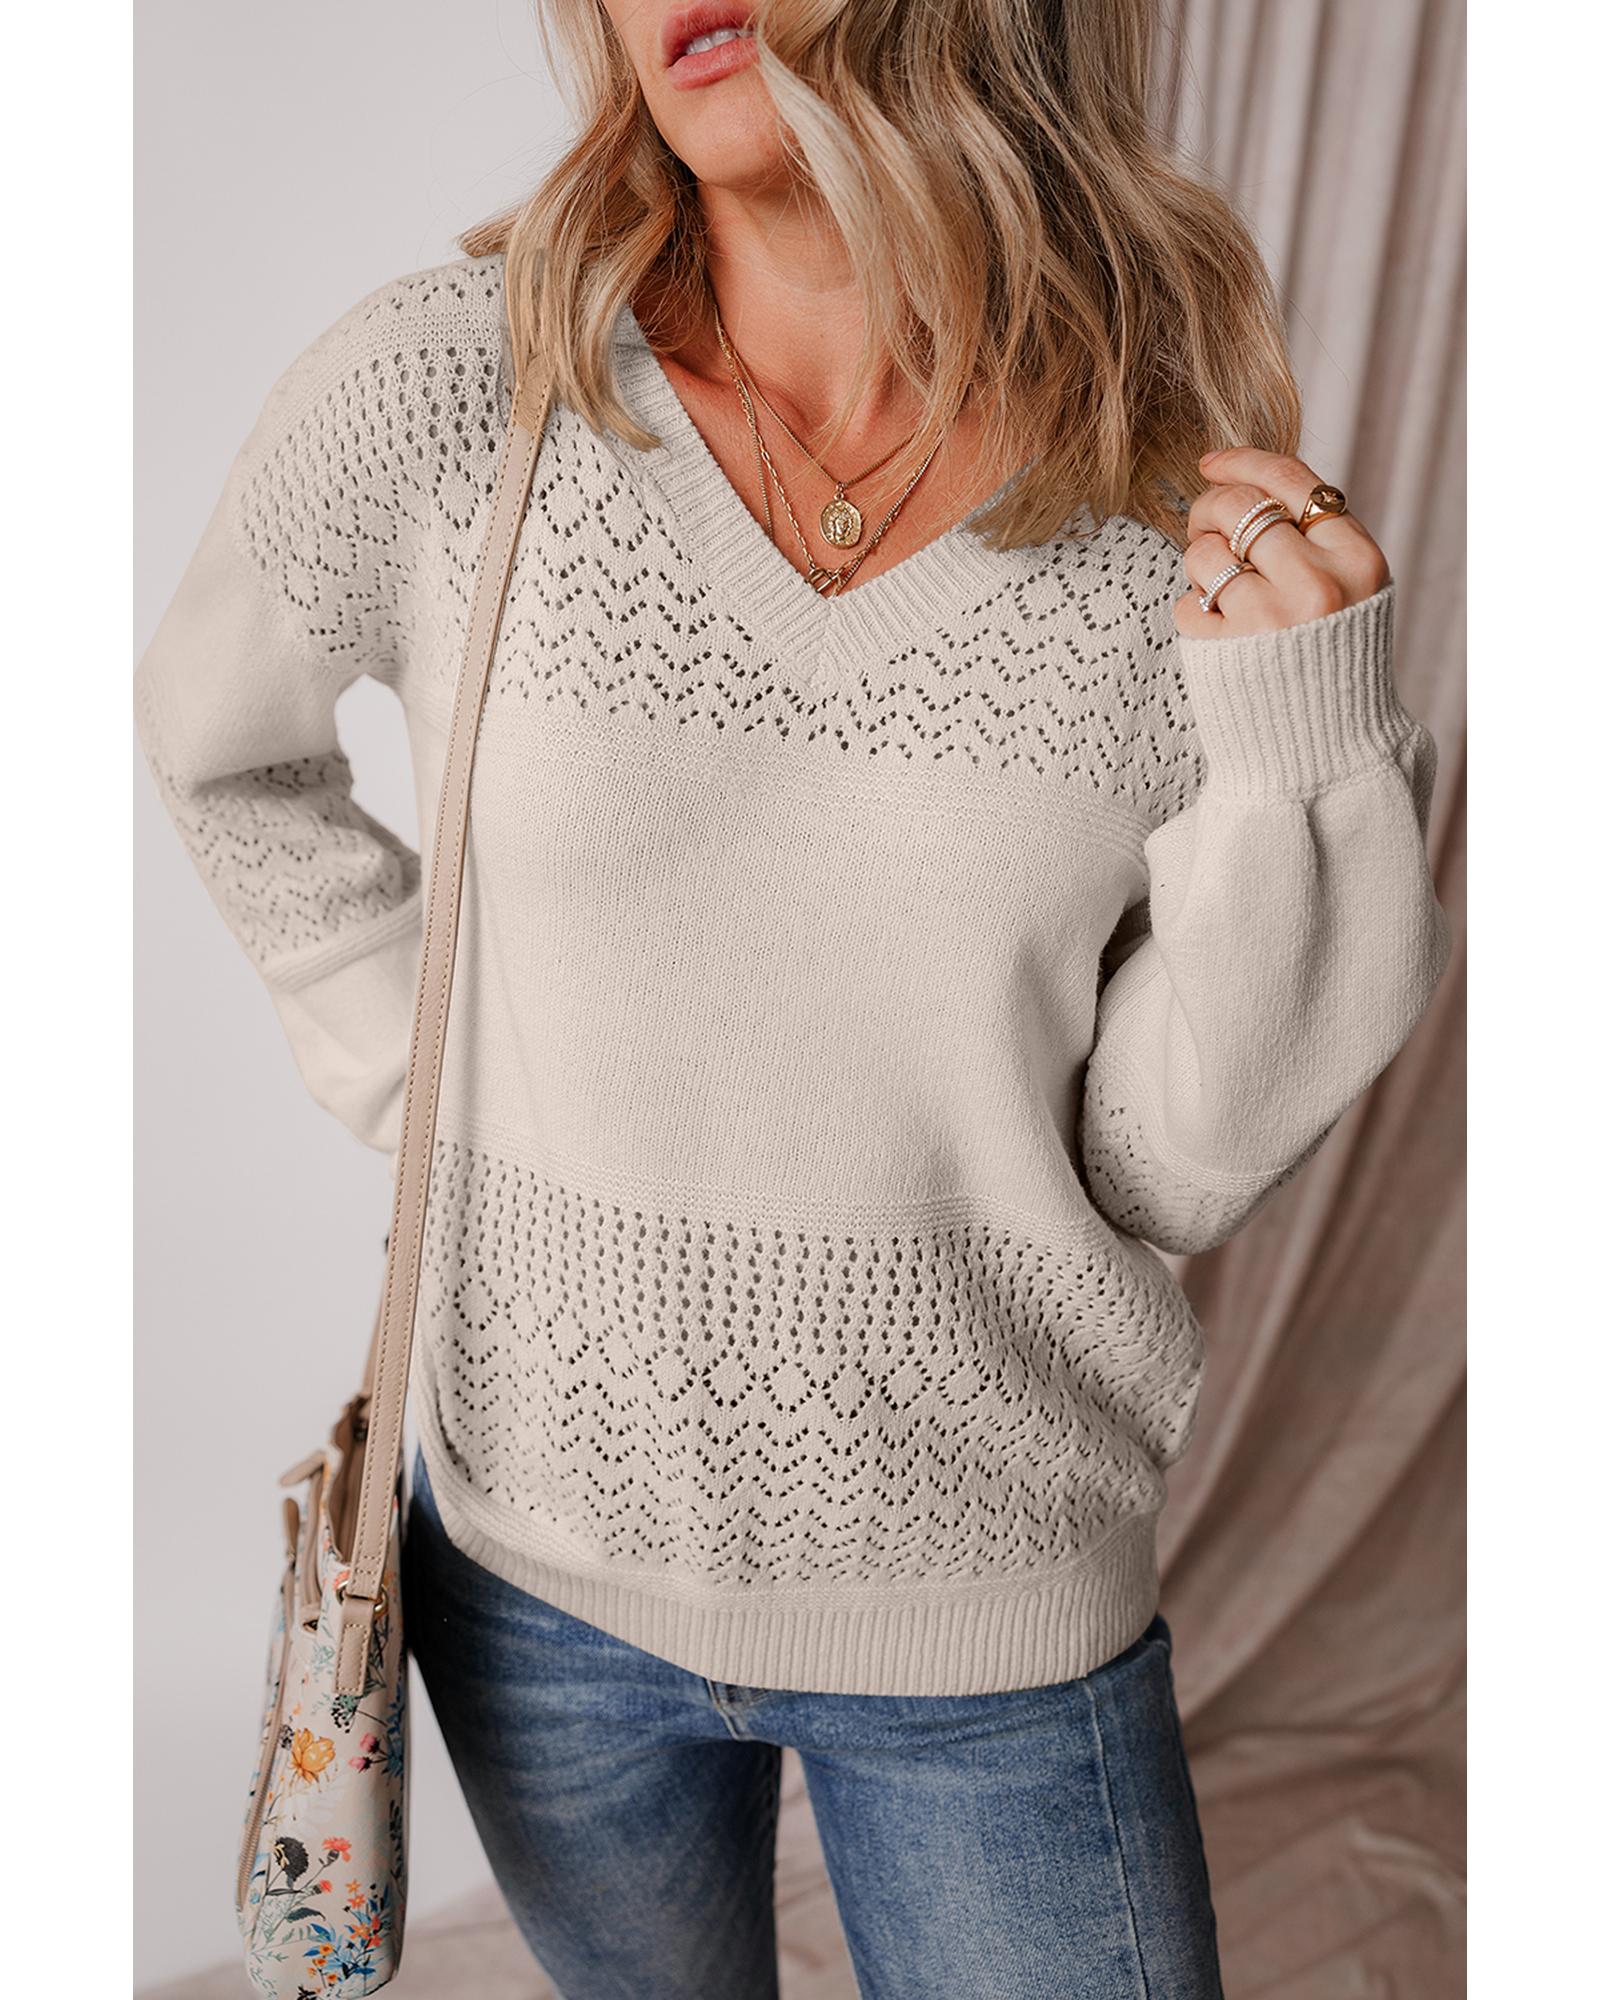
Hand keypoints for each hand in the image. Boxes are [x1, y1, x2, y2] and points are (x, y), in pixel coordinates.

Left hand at [1173, 447, 1392, 638]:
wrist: (1325, 748)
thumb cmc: (1328, 657)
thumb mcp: (1347, 587)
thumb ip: (1311, 536)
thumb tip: (1236, 474)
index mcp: (1356, 558)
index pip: (1290, 481)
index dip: (1242, 462)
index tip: (1212, 464)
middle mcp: (1317, 583)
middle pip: (1237, 507)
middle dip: (1207, 510)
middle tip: (1203, 529)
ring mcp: (1270, 617)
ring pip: (1203, 553)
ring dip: (1199, 567)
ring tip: (1222, 594)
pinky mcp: (1227, 651)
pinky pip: (1187, 604)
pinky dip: (1194, 616)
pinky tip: (1222, 639)